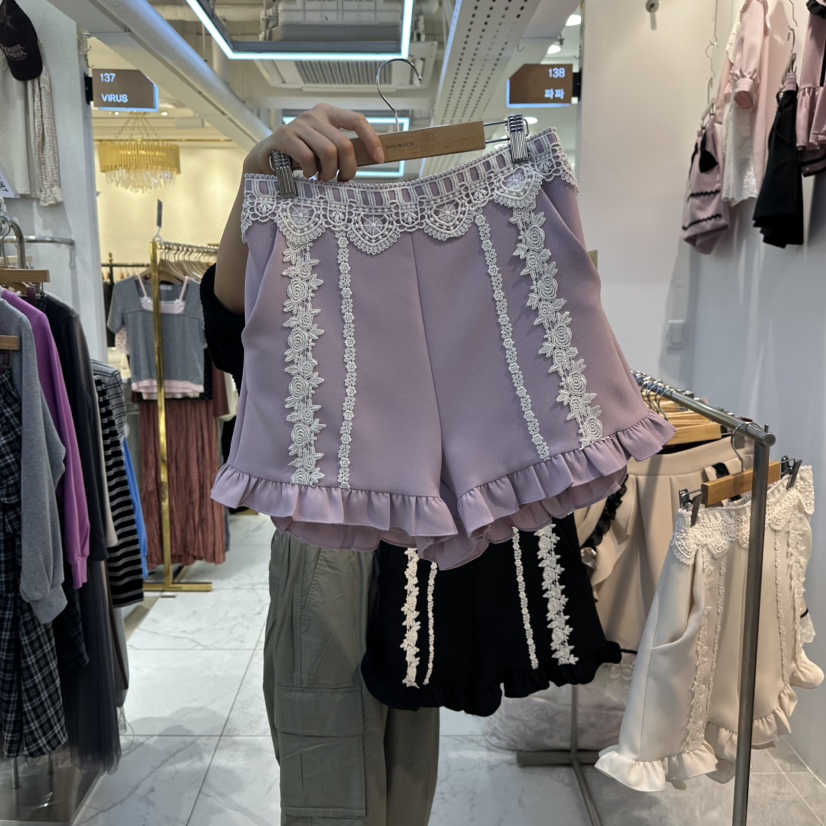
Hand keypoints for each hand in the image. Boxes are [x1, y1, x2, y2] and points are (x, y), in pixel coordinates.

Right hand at [243, 104, 384, 182]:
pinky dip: (311, 172)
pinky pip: (307, 157)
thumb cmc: (302, 154)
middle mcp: (315, 115)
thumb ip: (343, 150)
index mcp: (329, 114)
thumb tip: (371, 159)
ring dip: (328, 172)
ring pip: (327, 152)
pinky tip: (308, 175)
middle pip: (343, 144)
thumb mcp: (325, 148)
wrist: (269, 156)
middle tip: (341, 179)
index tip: (379, 159)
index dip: (371, 139)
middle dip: (347, 168)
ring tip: (322, 177)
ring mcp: (298, 124)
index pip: (357, 120)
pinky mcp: (284, 136)